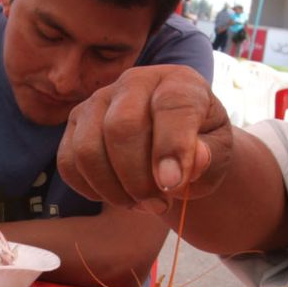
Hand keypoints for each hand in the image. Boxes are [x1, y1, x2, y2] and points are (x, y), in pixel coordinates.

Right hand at [58, 65, 233, 213]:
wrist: (172, 142)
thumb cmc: (199, 143)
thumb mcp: (218, 150)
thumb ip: (210, 156)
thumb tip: (193, 160)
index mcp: (178, 82)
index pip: (172, 105)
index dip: (171, 147)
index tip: (172, 185)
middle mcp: (134, 82)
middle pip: (121, 127)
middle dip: (138, 178)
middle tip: (158, 204)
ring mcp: (98, 100)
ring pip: (88, 149)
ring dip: (113, 190)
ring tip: (141, 204)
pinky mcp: (75, 124)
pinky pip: (69, 163)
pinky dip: (91, 190)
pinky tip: (118, 195)